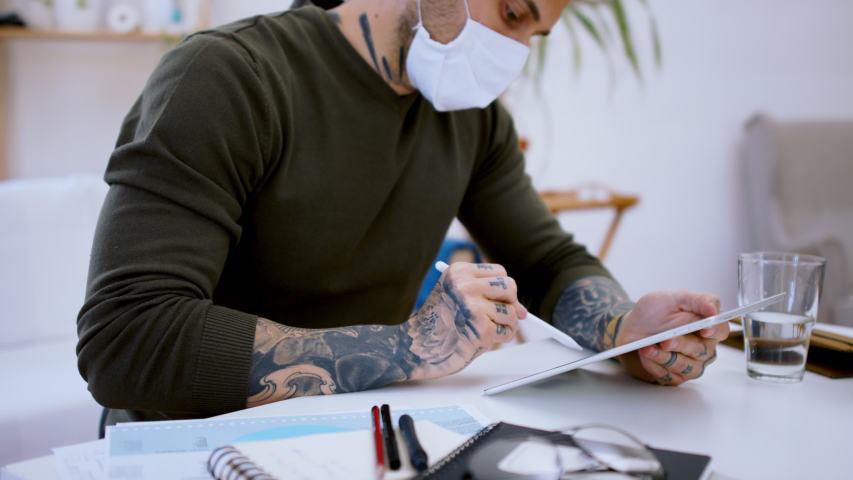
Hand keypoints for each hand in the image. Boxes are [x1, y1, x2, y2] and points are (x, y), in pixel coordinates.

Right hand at [407, 262, 526, 379]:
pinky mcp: (482, 329)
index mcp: (458, 272)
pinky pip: (508, 332)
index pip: (500, 272)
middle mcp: (465, 286)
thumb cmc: (437, 324)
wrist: (414, 348)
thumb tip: (523, 309)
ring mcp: (474, 307)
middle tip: (495, 315)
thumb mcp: (455, 296)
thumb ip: (486, 294)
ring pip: (512, 312)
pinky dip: (500, 338)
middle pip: (511, 287)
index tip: (494, 300)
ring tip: (484, 329)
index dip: (501, 289)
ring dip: (505, 324)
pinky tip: (481, 339)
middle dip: (509, 304)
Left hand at [615, 290, 728, 384]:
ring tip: (648, 348)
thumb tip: (714, 308)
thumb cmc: (654, 313)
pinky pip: (668, 376)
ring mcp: (691, 364)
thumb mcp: (673, 298)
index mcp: (706, 326)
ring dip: (664, 357)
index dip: (715, 330)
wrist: (631, 328)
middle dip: (682, 344)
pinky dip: (654, 365)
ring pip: (685, 367)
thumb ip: (697, 300)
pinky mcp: (675, 377)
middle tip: (666, 340)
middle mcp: (703, 348)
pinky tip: (645, 355)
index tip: (704, 329)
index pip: (721, 330)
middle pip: (702, 350)